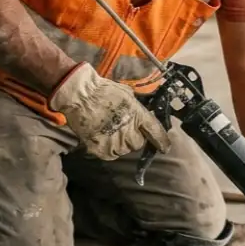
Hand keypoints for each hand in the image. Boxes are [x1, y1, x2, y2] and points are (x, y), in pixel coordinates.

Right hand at [49, 62, 169, 160]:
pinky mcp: (101, 149)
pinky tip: (103, 137)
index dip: (162, 141)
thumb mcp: (127, 94)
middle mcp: (129, 130)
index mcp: (138, 115)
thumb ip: (137, 107)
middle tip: (122, 128)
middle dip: (133, 137)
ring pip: (124, 150)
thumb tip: (142, 115)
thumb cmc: (103, 90)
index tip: (164, 147)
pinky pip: (111, 155)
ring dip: (120, 144)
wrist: (80, 96)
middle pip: (138, 143)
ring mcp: (114, 141)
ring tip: (109, 131)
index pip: (155, 132)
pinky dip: (109, 149)